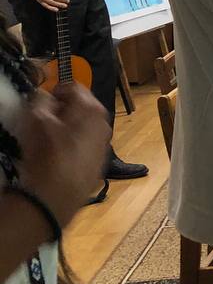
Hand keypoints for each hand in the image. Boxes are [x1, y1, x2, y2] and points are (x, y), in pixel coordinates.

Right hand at [14, 84, 109, 227]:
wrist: (58, 196)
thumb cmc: (47, 155)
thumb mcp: (36, 121)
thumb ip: (41, 101)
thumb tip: (46, 97)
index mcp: (91, 108)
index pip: (75, 87)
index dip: (57, 91)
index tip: (44, 102)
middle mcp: (104, 122)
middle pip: (84, 106)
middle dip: (65, 109)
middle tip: (46, 119)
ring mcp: (105, 142)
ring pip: (86, 125)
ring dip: (71, 126)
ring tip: (52, 137)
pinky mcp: (101, 160)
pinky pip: (88, 143)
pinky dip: (76, 142)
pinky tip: (62, 154)